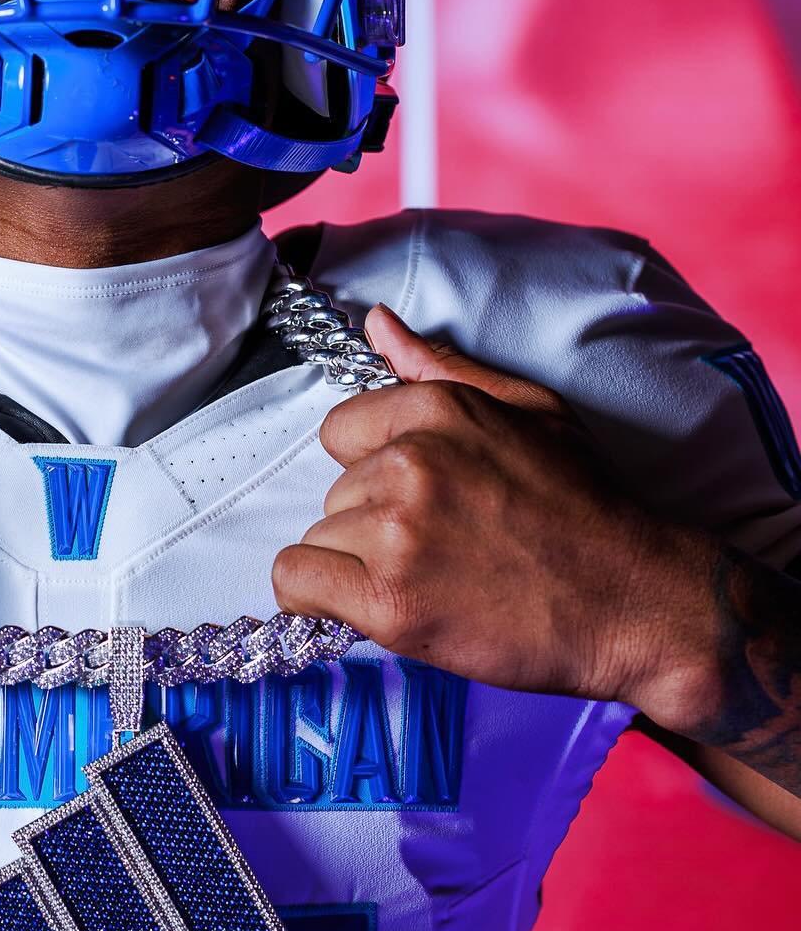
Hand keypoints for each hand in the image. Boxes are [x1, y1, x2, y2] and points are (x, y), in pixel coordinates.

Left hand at [271, 305, 716, 714]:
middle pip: (333, 493)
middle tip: (441, 549)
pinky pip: (296, 585)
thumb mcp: (530, 410)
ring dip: (357, 568)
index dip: (371, 470)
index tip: (418, 499)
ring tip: (429, 582)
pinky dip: (319, 602)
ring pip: (318, 542)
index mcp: (437, 409)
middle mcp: (409, 464)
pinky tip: (371, 608)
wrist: (635, 602)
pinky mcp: (389, 601)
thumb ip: (442, 366)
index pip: (339, 431)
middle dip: (372, 523)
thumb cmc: (588, 507)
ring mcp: (396, 532)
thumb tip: (377, 322)